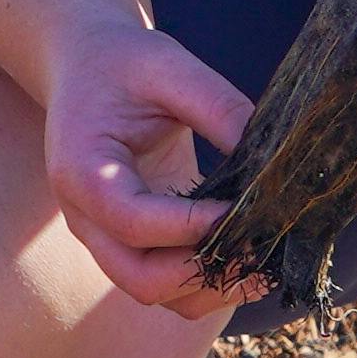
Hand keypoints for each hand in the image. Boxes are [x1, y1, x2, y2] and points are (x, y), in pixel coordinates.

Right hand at [40, 14, 255, 319]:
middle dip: (205, 273)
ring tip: (264, 261)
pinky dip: (207, 285)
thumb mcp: (168, 66)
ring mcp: (103, 237)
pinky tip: (247, 257)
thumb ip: (219, 107)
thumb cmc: (123, 64)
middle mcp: (84, 217)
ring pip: (154, 293)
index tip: (246, 209)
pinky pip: (166, 286)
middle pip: (138, 278)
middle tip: (263, 249)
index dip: (193, 225)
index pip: (133, 220)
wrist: (84, 69)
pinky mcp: (128, 244)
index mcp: (80, 169)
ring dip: (211, 288)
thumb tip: (276, 160)